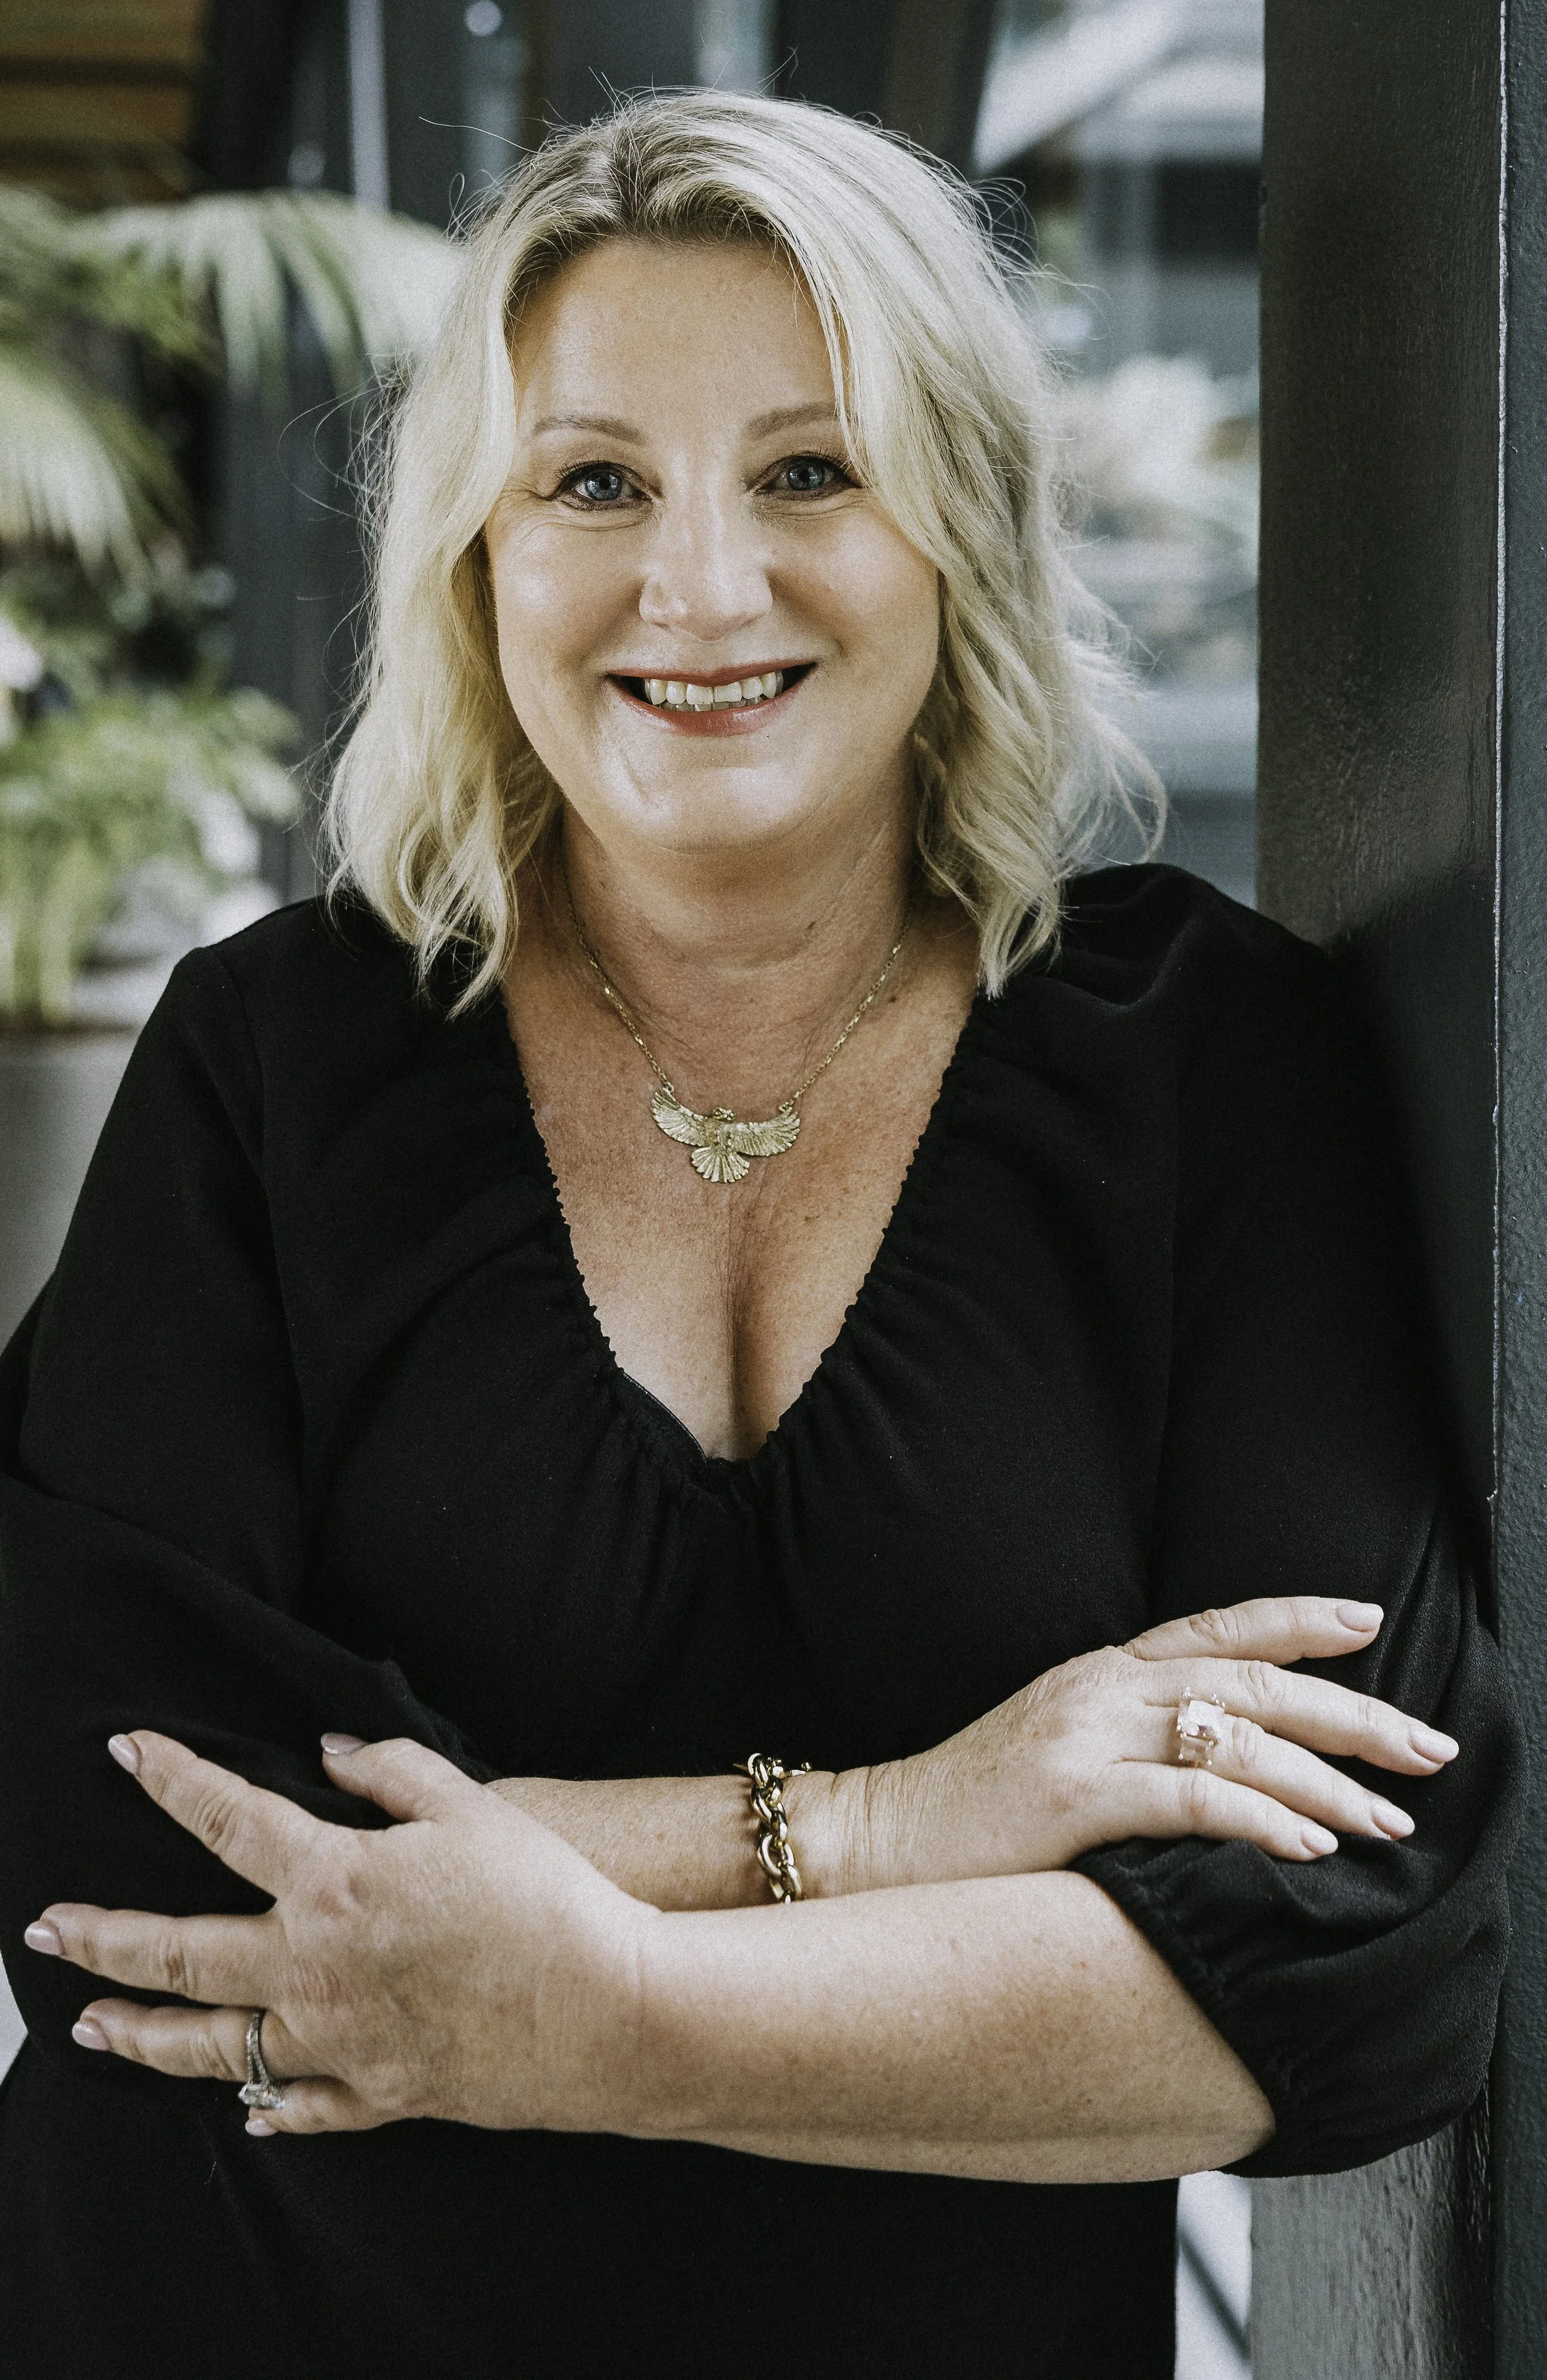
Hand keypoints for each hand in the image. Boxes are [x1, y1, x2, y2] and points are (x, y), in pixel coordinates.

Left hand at [23, 1730, 646, 2137]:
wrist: (608, 2010)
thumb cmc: (545, 1898)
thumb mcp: (473, 1807)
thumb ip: (393, 1772)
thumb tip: (330, 1753)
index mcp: (335, 1882)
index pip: (226, 1818)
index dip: (173, 1777)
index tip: (128, 1751)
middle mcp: (314, 1968)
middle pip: (180, 1953)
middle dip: (103, 1936)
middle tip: (46, 1928)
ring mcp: (338, 2041)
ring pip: (213, 2046)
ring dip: (142, 2034)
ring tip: (92, 2024)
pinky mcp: (378, 2092)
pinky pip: (298, 2105)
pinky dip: (262, 2104)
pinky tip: (241, 2101)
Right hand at [841, 1597, 1459, 1890]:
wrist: (869, 1843)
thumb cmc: (966, 1815)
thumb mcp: (1054, 1749)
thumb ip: (1128, 1738)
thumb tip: (1224, 1759)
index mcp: (1098, 1671)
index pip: (1218, 1628)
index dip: (1300, 1621)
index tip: (1370, 1621)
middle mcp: (1100, 1688)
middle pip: (1253, 1682)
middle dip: (1353, 1713)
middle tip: (1428, 1748)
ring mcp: (1084, 1736)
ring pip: (1237, 1740)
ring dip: (1328, 1781)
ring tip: (1392, 1818)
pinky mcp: (1072, 1798)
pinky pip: (1192, 1801)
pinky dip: (1262, 1820)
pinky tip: (1311, 1846)